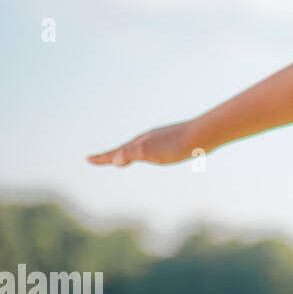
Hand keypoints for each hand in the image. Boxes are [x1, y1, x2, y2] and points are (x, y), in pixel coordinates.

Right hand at [86, 121, 200, 166]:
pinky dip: (149, 150)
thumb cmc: (177, 145)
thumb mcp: (150, 151)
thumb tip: (115, 159)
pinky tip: (159, 151)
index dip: (102, 158)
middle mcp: (149, 138)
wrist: (205, 134)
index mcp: (140, 143)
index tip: (87, 159)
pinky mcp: (176, 140)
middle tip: (102, 159)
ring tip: (128, 156)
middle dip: (114, 154)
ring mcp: (162, 138)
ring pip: (142, 145)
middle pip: (126, 148)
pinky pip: (157, 145)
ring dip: (131, 151)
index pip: (116, 153)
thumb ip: (132, 154)